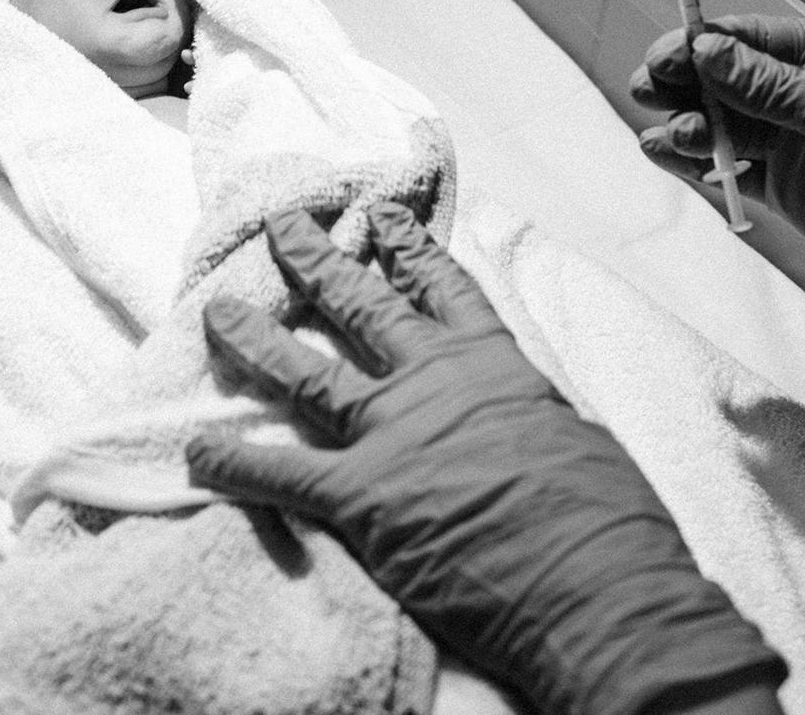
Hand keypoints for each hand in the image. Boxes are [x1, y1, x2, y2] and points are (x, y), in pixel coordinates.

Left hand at [187, 206, 784, 714]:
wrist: (597, 587)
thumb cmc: (609, 526)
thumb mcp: (577, 444)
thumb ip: (529, 420)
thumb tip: (522, 422)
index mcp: (493, 367)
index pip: (442, 291)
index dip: (408, 250)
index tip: (381, 217)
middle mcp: (433, 385)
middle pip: (360, 306)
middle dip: (315, 260)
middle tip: (282, 223)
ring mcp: (392, 435)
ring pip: (304, 371)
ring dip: (253, 337)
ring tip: (215, 308)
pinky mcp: (361, 497)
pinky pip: (280, 473)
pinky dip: (233, 462)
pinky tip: (195, 450)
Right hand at [628, 16, 804, 362]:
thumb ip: (773, 88)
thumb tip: (710, 50)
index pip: (755, 39)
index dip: (705, 42)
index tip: (667, 54)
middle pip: (729, 79)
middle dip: (686, 81)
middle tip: (649, 87)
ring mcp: (799, 144)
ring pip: (723, 123)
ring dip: (686, 124)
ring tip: (663, 135)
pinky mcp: (792, 191)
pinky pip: (732, 166)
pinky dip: (697, 162)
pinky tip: (666, 155)